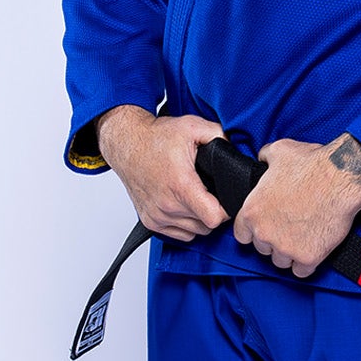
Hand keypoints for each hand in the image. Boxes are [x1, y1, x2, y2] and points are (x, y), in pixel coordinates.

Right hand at [96, 106, 227, 240]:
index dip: (226, 211)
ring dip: (199, 219)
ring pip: (194, 232)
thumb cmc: (155, 137)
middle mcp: (168, 205)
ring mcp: (158, 215)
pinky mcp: (150, 221)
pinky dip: (186, 224)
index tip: (226, 200)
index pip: (213, 218)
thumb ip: (219, 136)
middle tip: (211, 193)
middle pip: (206, 226)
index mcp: (181, 185)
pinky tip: (184, 205)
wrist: (126, 144)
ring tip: (197, 197)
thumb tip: (234, 150)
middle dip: (213, 211)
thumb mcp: (192, 127)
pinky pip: (179, 234)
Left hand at [233, 134, 360, 277]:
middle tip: (290, 229)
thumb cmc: (311, 162)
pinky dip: (306, 264)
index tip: (266, 227)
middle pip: (263, 249)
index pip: (241, 235)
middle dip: (274, 241)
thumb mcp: (279, 151)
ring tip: (303, 239)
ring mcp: (285, 248)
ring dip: (290, 254)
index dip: (254, 232)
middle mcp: (264, 233)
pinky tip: (313, 251)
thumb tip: (262, 159)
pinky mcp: (307, 258)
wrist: (341, 177)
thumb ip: (264, 158)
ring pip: (281, 262)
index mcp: (251, 210)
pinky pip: (301, 272)